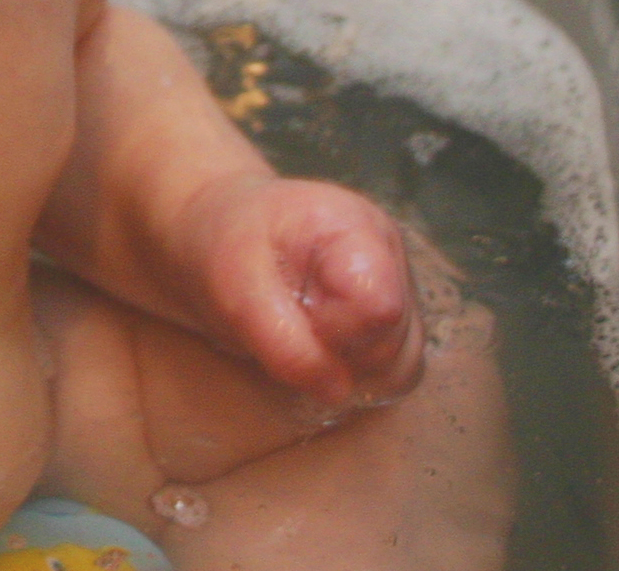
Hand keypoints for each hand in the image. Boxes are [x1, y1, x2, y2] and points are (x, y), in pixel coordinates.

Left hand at [174, 169, 424, 411]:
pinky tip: (318, 352)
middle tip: (288, 327)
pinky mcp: (389, 323)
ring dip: (350, 373)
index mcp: (357, 227)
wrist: (216, 233)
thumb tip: (337, 392)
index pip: (380, 305)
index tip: (295, 320)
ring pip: (402, 366)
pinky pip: (392, 376)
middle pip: (396, 341)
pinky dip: (356, 379)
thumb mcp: (233, 286)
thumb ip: (281, 341)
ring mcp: (396, 290)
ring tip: (299, 336)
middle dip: (340, 355)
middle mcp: (389, 256)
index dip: (339, 333)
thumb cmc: (223, 245)